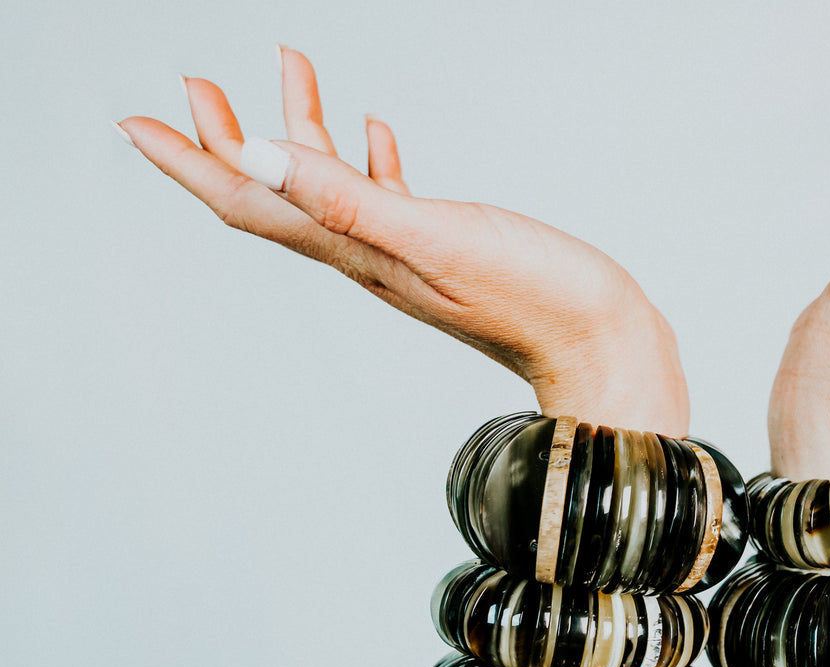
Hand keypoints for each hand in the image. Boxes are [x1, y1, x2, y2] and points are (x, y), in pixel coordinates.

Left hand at [116, 47, 687, 435]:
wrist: (604, 345)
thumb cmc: (536, 300)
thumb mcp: (436, 238)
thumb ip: (348, 198)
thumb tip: (255, 152)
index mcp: (356, 252)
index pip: (248, 200)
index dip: (186, 160)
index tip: (134, 120)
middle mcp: (369, 255)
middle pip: (274, 191)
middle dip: (223, 136)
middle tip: (192, 82)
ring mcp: (409, 252)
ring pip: (328, 185)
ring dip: (296, 129)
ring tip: (286, 67)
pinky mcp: (451, 246)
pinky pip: (388, 195)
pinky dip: (367, 156)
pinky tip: (373, 130)